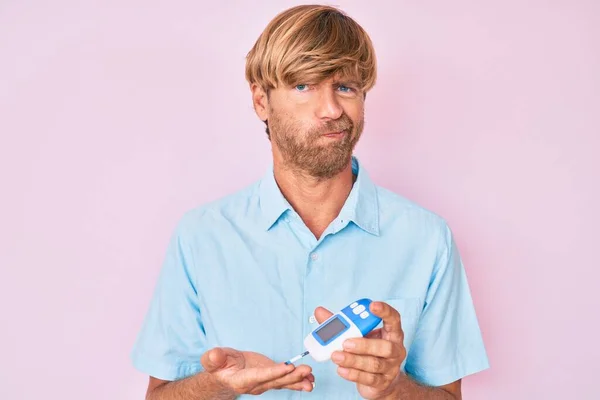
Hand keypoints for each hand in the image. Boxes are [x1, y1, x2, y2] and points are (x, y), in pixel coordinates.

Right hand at [200, 347, 314, 395]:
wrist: (223, 376)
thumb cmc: (218, 367)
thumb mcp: (213, 360)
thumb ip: (214, 358)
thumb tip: (214, 355)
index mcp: (243, 379)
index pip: (260, 376)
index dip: (274, 372)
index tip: (288, 367)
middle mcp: (256, 384)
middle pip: (277, 381)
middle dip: (293, 377)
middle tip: (307, 371)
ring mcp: (265, 382)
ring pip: (283, 382)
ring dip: (299, 380)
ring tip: (311, 378)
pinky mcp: (271, 378)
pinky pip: (286, 380)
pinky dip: (298, 380)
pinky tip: (310, 378)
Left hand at [314, 301, 405, 398]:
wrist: (380, 381)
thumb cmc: (369, 351)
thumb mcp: (358, 335)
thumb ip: (341, 324)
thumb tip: (320, 312)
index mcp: (391, 333)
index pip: (394, 319)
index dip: (385, 311)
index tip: (372, 306)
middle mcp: (395, 350)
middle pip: (385, 347)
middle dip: (364, 344)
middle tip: (345, 342)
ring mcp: (390, 368)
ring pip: (374, 364)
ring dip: (353, 360)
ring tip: (336, 356)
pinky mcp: (382, 383)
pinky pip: (368, 378)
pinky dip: (353, 374)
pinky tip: (341, 369)